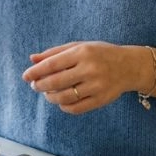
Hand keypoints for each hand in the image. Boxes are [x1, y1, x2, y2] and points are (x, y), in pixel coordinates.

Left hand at [21, 41, 136, 113]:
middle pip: (55, 82)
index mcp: (82, 53)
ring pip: (64, 98)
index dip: (35, 72)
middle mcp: (89, 69)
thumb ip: (55, 53)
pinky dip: (63, 106)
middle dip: (40, 85)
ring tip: (47, 93)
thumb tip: (32, 59)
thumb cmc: (100, 54)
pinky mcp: (101, 100)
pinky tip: (61, 101)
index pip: (52, 64)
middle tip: (35, 85)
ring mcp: (96, 86)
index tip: (26, 76)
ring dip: (50, 97)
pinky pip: (75, 108)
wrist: (129, 66)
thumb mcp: (79, 46)